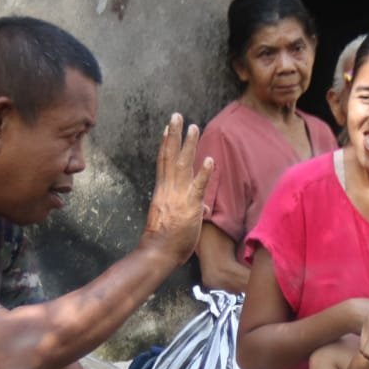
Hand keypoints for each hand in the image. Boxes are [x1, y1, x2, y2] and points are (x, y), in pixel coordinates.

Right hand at [142, 114, 213, 259]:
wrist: (158, 252)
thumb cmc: (167, 242)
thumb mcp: (178, 221)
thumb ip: (192, 209)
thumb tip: (204, 205)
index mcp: (163, 191)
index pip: (164, 162)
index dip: (166, 144)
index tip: (168, 129)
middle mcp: (169, 189)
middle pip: (170, 156)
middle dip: (174, 135)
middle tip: (177, 116)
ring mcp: (178, 196)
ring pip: (182, 165)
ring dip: (188, 144)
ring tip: (193, 126)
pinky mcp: (190, 207)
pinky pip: (198, 187)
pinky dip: (203, 173)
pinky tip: (209, 160)